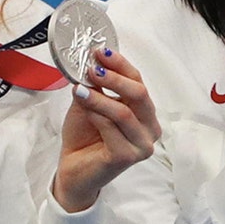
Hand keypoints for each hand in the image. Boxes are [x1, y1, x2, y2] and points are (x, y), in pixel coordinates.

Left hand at [53, 48, 161, 212]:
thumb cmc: (84, 137)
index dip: (121, 65)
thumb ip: (95, 87)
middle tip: (92, 68)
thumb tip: (92, 62)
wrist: (73, 172)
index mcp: (146, 114)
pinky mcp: (128, 157)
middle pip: (139, 94)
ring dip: (100, 97)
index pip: (139, 82)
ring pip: (124, 112)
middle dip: (115, 78)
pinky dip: (97, 116)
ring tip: (80, 88)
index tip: (101, 51)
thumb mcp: (89, 105)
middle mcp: (150, 128)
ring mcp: (142, 145)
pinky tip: (85, 108)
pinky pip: (113, 130)